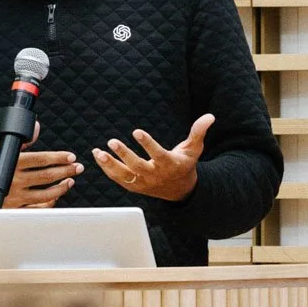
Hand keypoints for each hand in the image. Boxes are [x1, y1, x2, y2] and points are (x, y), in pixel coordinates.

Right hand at [0, 126, 82, 214]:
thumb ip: (20, 140)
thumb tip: (35, 128)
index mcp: (12, 163)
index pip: (41, 159)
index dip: (59, 158)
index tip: (70, 156)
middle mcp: (15, 181)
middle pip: (47, 176)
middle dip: (66, 171)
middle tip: (77, 167)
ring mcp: (16, 197)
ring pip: (46, 194)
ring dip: (61, 187)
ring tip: (70, 180)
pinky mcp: (14, 209)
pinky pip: (36, 209)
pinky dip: (49, 204)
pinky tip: (56, 197)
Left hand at [93, 115, 212, 201]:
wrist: (179, 190)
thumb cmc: (185, 164)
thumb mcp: (194, 149)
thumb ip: (198, 132)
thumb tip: (210, 116)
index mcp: (169, 165)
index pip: (158, 154)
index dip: (147, 144)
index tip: (136, 131)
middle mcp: (155, 175)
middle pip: (137, 166)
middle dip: (124, 154)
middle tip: (112, 142)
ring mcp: (143, 182)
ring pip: (124, 175)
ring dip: (110, 164)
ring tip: (99, 152)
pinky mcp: (134, 186)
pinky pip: (118, 178)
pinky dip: (107, 168)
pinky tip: (98, 156)